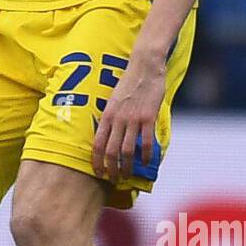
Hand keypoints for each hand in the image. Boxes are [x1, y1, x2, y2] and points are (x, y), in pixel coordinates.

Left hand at [92, 51, 165, 182]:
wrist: (144, 66)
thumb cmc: (129, 83)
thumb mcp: (113, 100)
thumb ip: (111, 117)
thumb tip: (108, 135)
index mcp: (107, 115)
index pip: (97, 144)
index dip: (96, 161)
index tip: (97, 172)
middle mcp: (118, 119)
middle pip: (111, 151)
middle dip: (111, 169)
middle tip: (113, 179)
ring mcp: (133, 119)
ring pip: (127, 150)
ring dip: (127, 166)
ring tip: (128, 174)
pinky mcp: (148, 117)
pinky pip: (146, 141)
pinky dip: (146, 155)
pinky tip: (146, 161)